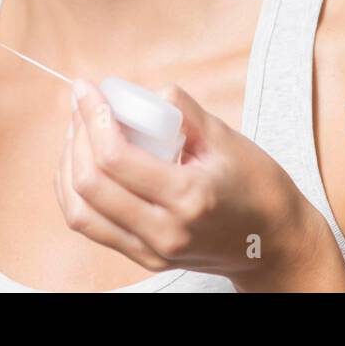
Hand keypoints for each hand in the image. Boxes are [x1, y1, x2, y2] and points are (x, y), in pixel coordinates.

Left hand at [54, 78, 344, 290]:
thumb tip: (138, 94)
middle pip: (89, 185)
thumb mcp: (225, 137)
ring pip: (80, 211)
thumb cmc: (257, 186)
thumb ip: (179, 110)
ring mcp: (152, 250)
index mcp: (188, 196)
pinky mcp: (144, 257)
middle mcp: (164, 231)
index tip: (87, 88)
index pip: (115, 158)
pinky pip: (91, 226)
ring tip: (78, 131)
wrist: (275, 242)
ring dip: (68, 165)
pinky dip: (75, 192)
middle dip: (77, 135)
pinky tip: (81, 163)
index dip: (92, 116)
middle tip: (82, 105)